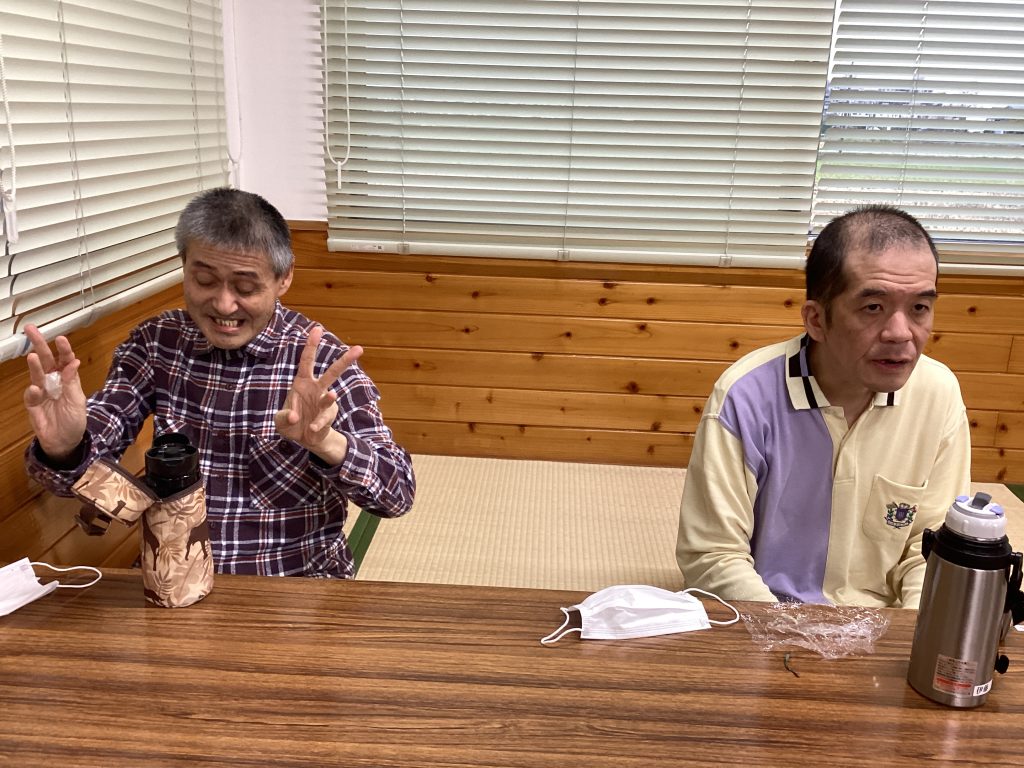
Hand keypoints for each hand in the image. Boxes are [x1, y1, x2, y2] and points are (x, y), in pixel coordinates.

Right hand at [22, 324, 88, 460]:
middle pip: (46, 361)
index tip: (61, 339)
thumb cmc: (74, 420)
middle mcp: (53, 382)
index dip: (63, 350)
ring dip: (35, 366)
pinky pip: (31, 395)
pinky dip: (34, 392)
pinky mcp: (33, 404)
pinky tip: (37, 389)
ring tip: (34, 357)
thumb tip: (74, 362)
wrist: (65, 442)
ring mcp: (42, 392)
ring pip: (36, 375)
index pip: (65, 360)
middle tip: (31, 330)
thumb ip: (73, 383)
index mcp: (67, 379)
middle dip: (39, 345)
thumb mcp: (78, 401)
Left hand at [274, 325, 362, 461]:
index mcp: (302, 382)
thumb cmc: (290, 422)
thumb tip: (294, 417)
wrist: (303, 438)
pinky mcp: (328, 417)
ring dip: (329, 397)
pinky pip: (323, 419)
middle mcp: (316, 389)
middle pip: (332, 373)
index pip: (307, 360)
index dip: (312, 345)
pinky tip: (312, 428)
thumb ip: (284, 417)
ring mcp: (324, 403)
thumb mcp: (280, 420)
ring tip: (332, 395)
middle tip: (360, 349)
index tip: (318, 329)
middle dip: (345, 361)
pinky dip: (317, 424)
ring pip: (331, 397)